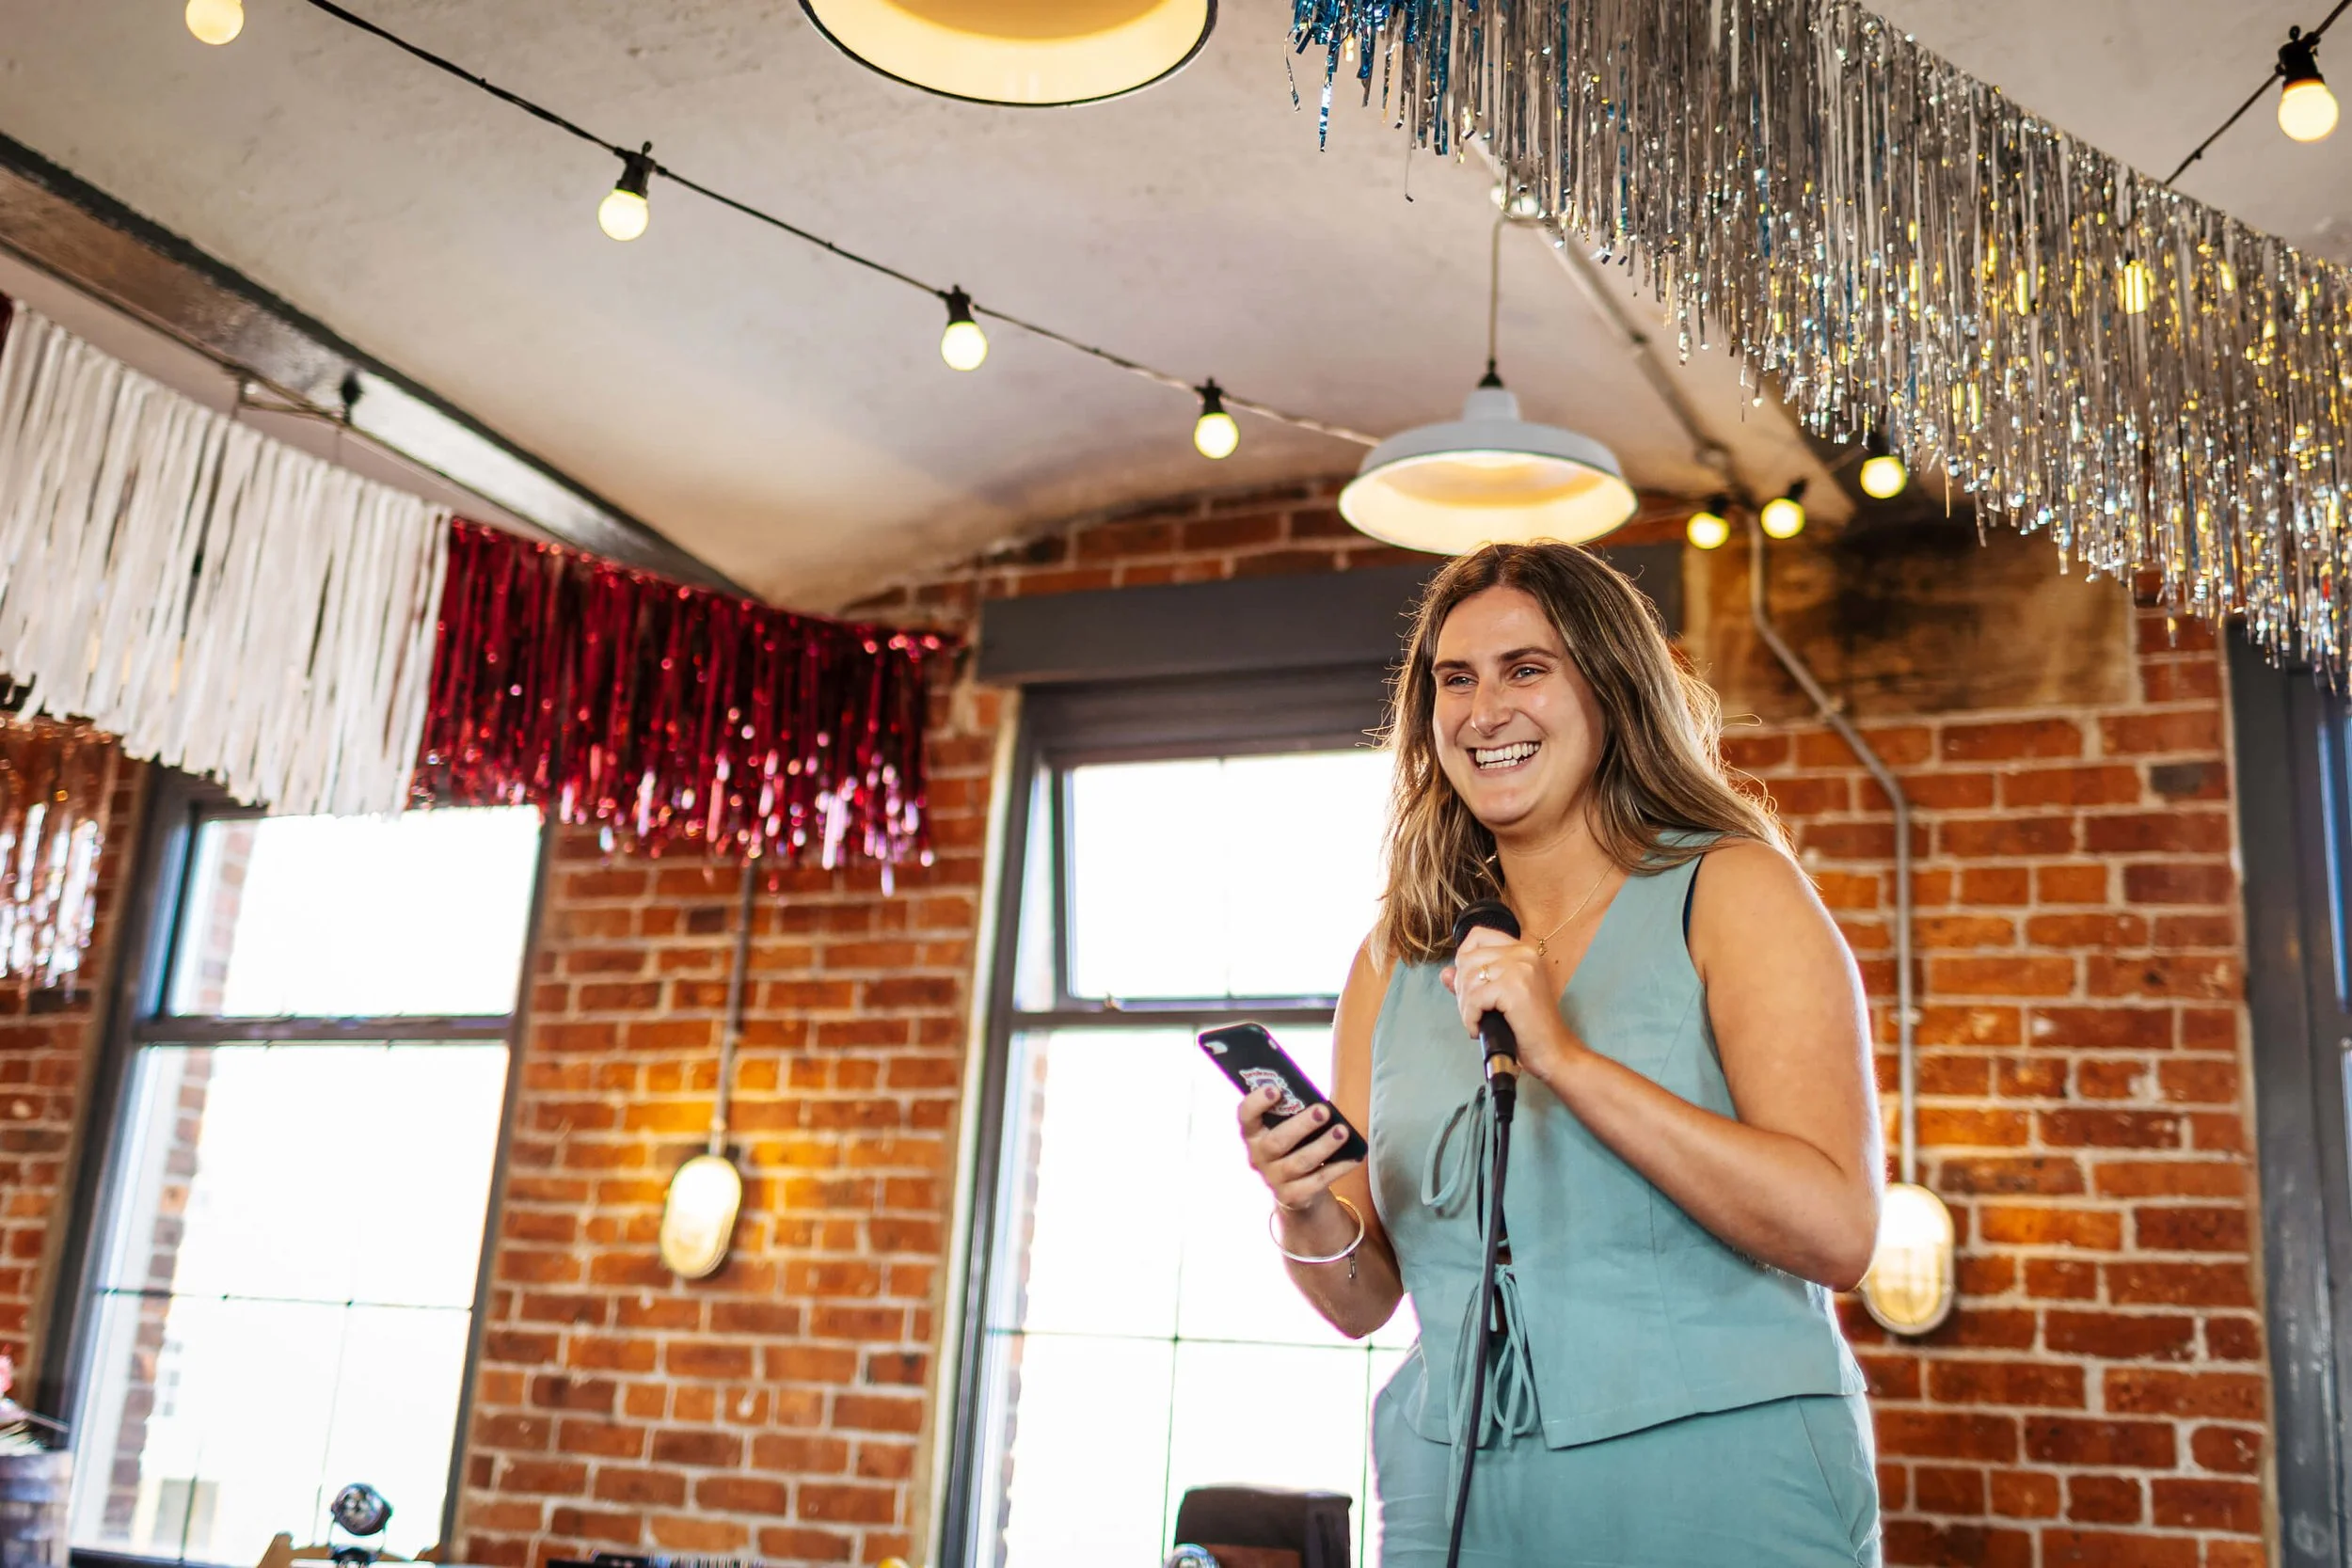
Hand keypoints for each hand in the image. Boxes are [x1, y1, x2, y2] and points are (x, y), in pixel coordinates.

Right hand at [1236, 1086, 1358, 1213]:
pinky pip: (1318, 1181)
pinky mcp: (1292, 1196)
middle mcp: (1258, 1158)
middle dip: (1301, 1125)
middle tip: (1323, 1110)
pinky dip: (1338, 1168)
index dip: (1256, 1102)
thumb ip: (1293, 1114)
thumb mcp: (1286, 1129)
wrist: (1294, 1190)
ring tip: (1342, 1131)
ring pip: (1300, 1162)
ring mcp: (1274, 1179)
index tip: (1275, 1089)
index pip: (1246, 1116)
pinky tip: (1354, 1157)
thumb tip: (1317, 1101)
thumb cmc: (1293, 1146)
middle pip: (1276, 1142)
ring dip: (1324, 1145)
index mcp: (1253, 1134)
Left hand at [1442, 925, 1584, 1082]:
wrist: (1553, 1051)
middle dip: (1461, 989)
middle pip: (1467, 958)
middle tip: (1472, 1011)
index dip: (1463, 959)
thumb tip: (1445, 973)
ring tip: (1476, 1021)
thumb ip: (1472, 982)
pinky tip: (1477, 1029)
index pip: (1477, 936)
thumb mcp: (1499, 998)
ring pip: (1468, 978)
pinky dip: (1470, 1017)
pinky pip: (1475, 998)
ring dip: (1465, 1006)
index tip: (1467, 985)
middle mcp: (1522, 953)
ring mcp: (1520, 968)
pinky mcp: (1514, 988)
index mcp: (1522, 950)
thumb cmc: (1528, 1027)